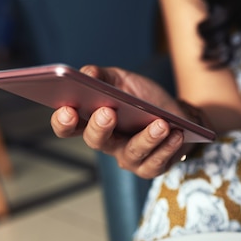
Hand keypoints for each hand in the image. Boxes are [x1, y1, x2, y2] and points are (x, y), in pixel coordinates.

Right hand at [50, 65, 190, 178]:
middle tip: (108, 112)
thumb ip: (103, 76)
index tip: (67, 109)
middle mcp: (107, 143)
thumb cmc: (145, 99)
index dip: (63, 121)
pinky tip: (175, 133)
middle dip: (100, 127)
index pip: (68, 126)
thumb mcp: (124, 81)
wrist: (178, 115)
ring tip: (160, 124)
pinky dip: (167, 147)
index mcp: (92, 122)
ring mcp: (128, 158)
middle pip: (96, 141)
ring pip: (132, 152)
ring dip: (146, 138)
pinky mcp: (150, 168)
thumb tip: (87, 72)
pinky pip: (156, 161)